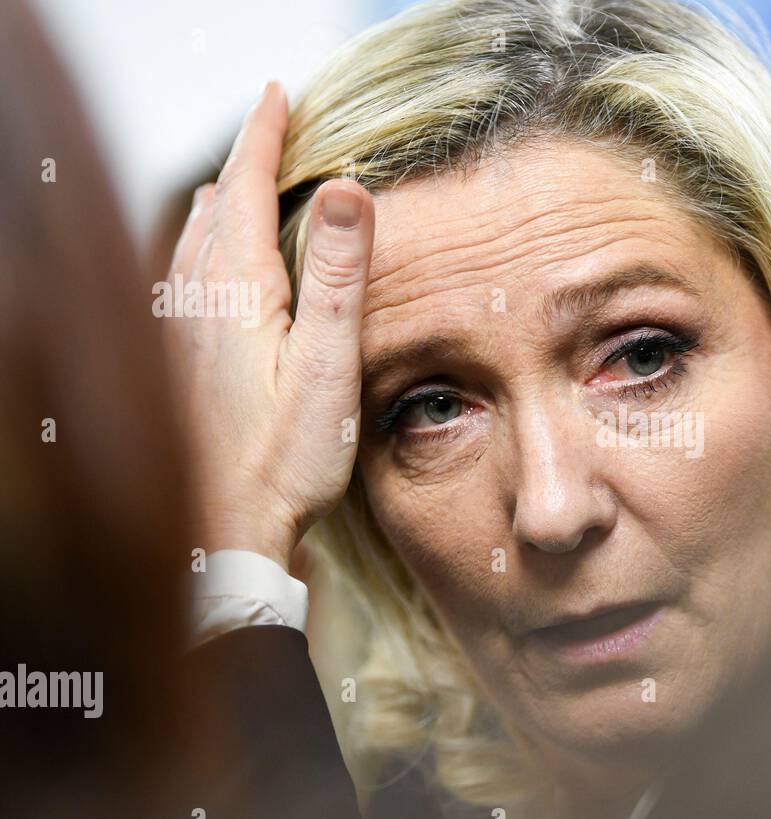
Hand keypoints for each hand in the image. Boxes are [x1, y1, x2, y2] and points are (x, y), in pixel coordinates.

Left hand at [164, 81, 375, 570]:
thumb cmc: (283, 458)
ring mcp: (180, 324)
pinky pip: (185, 268)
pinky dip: (207, 237)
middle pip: (215, 202)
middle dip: (245, 158)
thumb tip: (344, 189)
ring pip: (194, 234)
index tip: (280, 95)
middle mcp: (196, 296)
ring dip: (223, 197)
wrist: (222, 524)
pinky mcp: (177, 352)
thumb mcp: (326, 366)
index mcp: (237, 289)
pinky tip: (213, 257)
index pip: (244, 184)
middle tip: (277, 130)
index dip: (264, 134)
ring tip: (247, 178)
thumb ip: (337, 277)